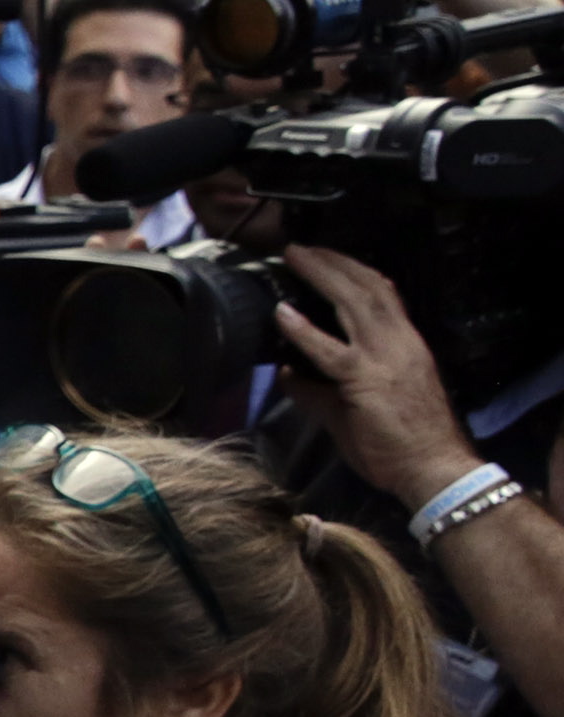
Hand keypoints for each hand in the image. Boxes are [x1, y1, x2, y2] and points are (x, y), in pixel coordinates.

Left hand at [274, 243, 477, 503]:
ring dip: (322, 275)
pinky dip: (305, 329)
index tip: (328, 258)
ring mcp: (386, 358)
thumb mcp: (354, 409)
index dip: (354, 272)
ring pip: (355, 303)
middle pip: (368, 287)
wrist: (433, 469)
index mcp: (405, 344)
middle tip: (302, 247)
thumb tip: (286, 374)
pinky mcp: (367, 380)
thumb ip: (319, 389)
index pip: (383, 294)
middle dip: (334, 262)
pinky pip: (332, 350)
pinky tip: (283, 313)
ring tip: (294, 257)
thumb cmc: (400, 444)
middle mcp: (400, 343)